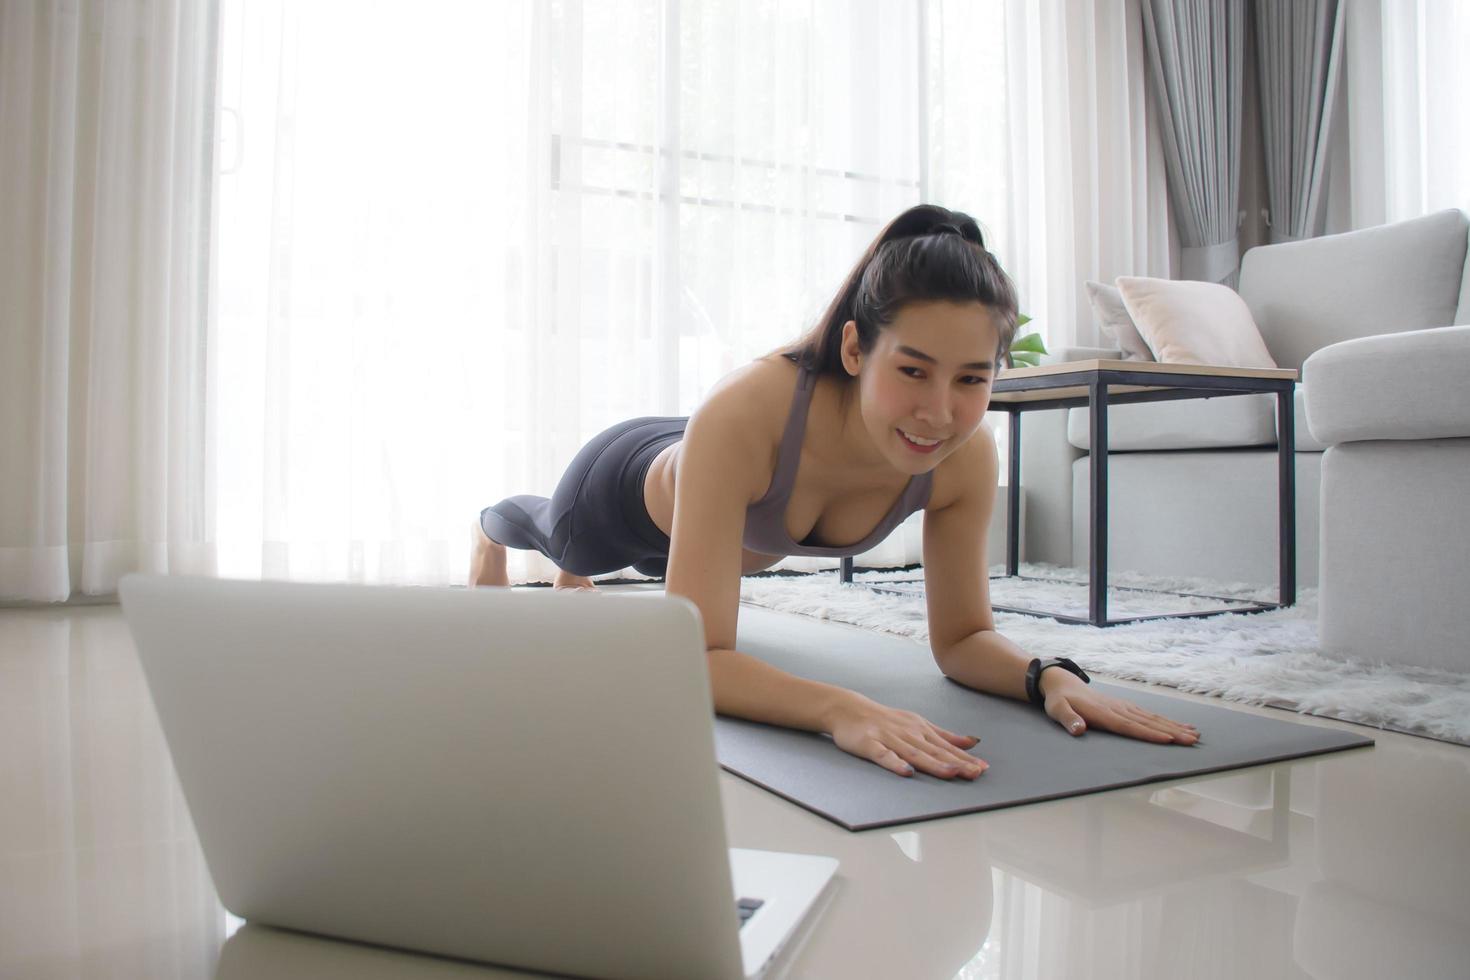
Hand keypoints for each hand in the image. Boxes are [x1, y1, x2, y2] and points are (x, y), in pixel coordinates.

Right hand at [825, 693, 987, 778]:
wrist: (848, 709)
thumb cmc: (885, 719)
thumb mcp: (918, 723)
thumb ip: (944, 735)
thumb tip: (972, 742)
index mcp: (921, 729)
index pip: (946, 746)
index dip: (965, 758)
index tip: (983, 768)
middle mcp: (908, 733)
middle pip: (934, 751)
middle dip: (956, 762)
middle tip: (975, 773)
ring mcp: (889, 739)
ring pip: (914, 754)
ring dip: (933, 763)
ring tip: (951, 772)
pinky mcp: (870, 745)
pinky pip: (884, 756)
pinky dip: (895, 763)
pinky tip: (906, 772)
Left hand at [1041, 671, 1199, 743]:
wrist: (1062, 682)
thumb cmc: (1059, 700)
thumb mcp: (1057, 710)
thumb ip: (1068, 720)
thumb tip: (1079, 729)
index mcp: (1103, 713)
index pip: (1129, 726)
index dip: (1148, 733)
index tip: (1168, 739)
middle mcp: (1118, 709)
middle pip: (1148, 722)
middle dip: (1171, 732)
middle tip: (1192, 740)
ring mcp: (1124, 706)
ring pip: (1152, 718)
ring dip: (1174, 726)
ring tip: (1194, 734)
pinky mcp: (1126, 706)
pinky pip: (1148, 715)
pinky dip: (1165, 721)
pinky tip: (1179, 726)